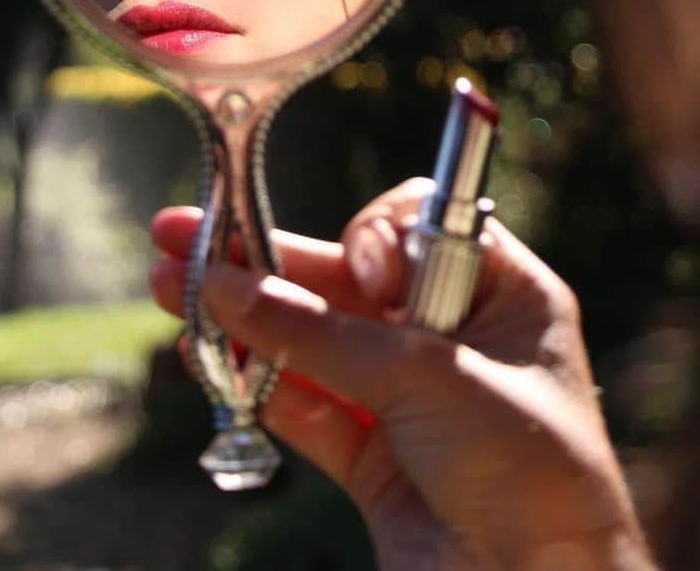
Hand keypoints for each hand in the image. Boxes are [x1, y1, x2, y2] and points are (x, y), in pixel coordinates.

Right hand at [151, 179, 653, 570]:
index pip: (414, 229)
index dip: (372, 240)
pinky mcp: (378, 461)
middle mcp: (457, 337)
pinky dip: (255, 385)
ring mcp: (413, 400)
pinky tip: (204, 354)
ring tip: (170, 288)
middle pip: (345, 281)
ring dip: (245, 320)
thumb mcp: (428, 378)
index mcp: (502, 294)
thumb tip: (225, 283)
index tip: (363, 276)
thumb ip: (320, 334)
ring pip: (315, 344)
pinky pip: (305, 408)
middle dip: (267, 260)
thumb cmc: (529, 471)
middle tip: (187, 234)